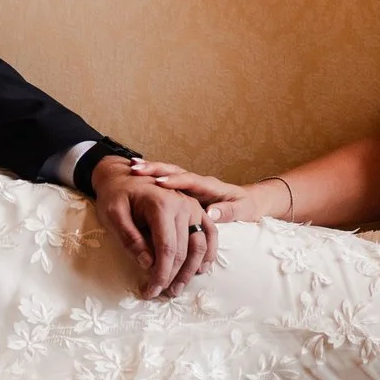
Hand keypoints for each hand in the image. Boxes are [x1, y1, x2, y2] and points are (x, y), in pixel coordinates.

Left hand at [89, 155, 210, 297]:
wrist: (123, 175)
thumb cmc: (115, 195)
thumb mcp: (113, 214)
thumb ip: (129, 238)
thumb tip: (147, 264)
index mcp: (162, 204)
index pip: (166, 249)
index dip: (160, 274)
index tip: (151, 291)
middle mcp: (183, 205)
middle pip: (184, 250)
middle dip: (173, 276)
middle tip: (161, 294)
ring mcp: (193, 207)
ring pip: (199, 245)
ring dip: (191, 270)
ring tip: (177, 288)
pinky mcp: (197, 209)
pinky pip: (210, 234)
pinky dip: (208, 253)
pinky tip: (200, 270)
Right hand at [134, 164, 277, 223]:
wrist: (247, 202)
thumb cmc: (245, 207)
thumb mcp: (242, 210)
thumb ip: (228, 212)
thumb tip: (211, 212)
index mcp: (211, 185)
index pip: (191, 181)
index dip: (176, 181)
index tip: (160, 182)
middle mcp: (197, 182)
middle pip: (175, 171)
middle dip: (156, 169)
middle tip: (137, 169)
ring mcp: (188, 186)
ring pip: (167, 173)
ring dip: (151, 170)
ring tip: (132, 167)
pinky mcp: (182, 192)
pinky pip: (164, 182)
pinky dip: (150, 177)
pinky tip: (135, 173)